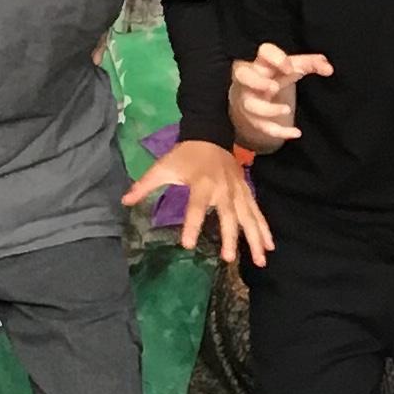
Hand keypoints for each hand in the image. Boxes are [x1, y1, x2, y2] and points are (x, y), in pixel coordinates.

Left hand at [123, 140, 270, 264]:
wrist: (210, 134)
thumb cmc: (185, 154)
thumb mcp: (163, 166)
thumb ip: (145, 185)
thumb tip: (124, 202)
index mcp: (202, 183)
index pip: (197, 207)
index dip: (192, 225)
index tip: (188, 244)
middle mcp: (223, 189)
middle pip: (229, 216)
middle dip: (231, 237)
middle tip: (229, 258)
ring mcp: (238, 191)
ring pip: (249, 217)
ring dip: (256, 238)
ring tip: (261, 260)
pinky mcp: (246, 191)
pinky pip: (257, 212)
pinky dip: (265, 228)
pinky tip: (270, 246)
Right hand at [228, 42, 331, 150]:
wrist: (255, 95)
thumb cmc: (275, 75)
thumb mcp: (292, 67)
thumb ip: (312, 64)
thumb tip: (329, 69)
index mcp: (263, 61)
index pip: (264, 52)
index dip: (275, 58)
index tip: (289, 67)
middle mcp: (251, 78)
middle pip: (243, 75)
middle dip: (257, 82)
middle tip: (274, 87)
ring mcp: (249, 98)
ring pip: (250, 105)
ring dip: (267, 109)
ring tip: (287, 110)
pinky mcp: (253, 117)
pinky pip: (262, 126)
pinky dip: (278, 131)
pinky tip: (296, 133)